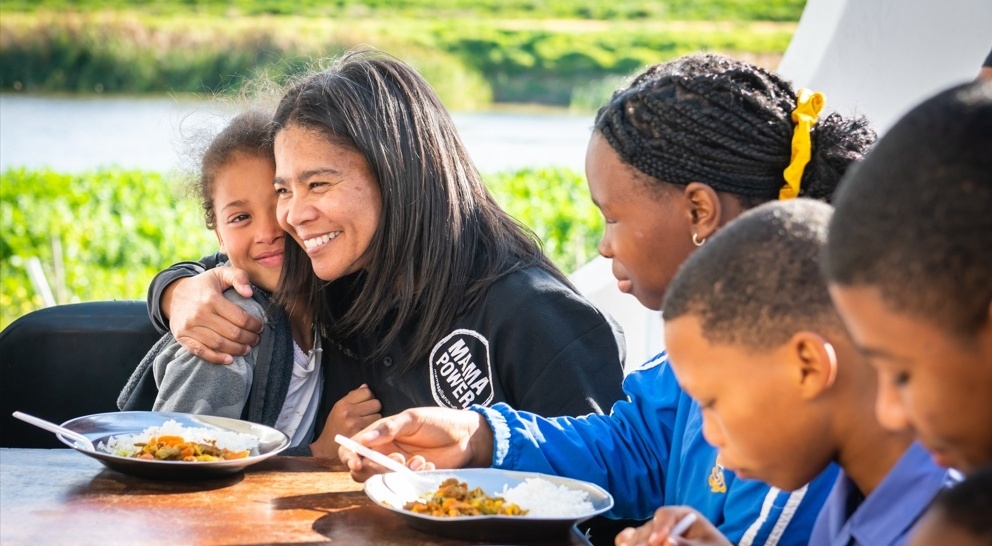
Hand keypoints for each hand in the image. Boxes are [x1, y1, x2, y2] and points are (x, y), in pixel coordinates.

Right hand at [163, 267, 262, 363]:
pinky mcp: (182, 337)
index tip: (260, 327)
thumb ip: (239, 277)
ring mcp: (189, 327)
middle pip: (232, 333)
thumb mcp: (221, 273)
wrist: (173, 295)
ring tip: (247, 349)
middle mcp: (199, 314)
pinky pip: (201, 352)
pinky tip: (229, 359)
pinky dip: (217, 358)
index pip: (240, 318)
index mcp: (211, 299)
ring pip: (219, 344)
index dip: (254, 325)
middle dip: (249, 338)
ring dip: (237, 349)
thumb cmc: (204, 285)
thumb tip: (249, 293)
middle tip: (257, 339)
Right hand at [309, 385, 382, 457]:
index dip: (368, 398)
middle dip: (374, 408)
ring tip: (367, 424)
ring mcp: (356, 424)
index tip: (365, 404)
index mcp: (342, 404)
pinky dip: (375, 429)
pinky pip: (377, 426)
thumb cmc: (334, 428)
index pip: (367, 392)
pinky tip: (369, 431)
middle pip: (376, 403)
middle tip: (367, 415)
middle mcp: (349, 412)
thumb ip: (352, 397)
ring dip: (376, 419)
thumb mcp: (338, 409)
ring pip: (379, 414)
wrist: (326, 451)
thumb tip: (366, 386)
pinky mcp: (362, 435)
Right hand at [338, 406, 493, 481]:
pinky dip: (413, 476)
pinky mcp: (411, 479)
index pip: (353, 447)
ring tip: (418, 460)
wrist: (466, 437)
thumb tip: (364, 439)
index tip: (356, 463)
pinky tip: (429, 465)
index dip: (349, 457)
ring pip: (381, 479)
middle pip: (362, 469)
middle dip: (374, 468)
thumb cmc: (439, 422)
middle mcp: (384, 452)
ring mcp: (397, 467)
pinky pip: (401, 484)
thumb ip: (389, 428)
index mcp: (379, 435)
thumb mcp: (413, 418)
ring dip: (396, 473)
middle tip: (395, 461)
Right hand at [615, 507, 728, 545]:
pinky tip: (624, 545)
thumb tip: (667, 541)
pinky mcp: (649, 540)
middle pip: (650, 525)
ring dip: (634, 542)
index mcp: (684, 515)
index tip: (656, 541)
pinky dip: (626, 541)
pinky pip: (632, 538)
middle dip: (644, 539)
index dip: (659, 527)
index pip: (666, 514)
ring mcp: (656, 531)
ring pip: (638, 534)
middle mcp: (667, 521)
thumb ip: (688, 545)